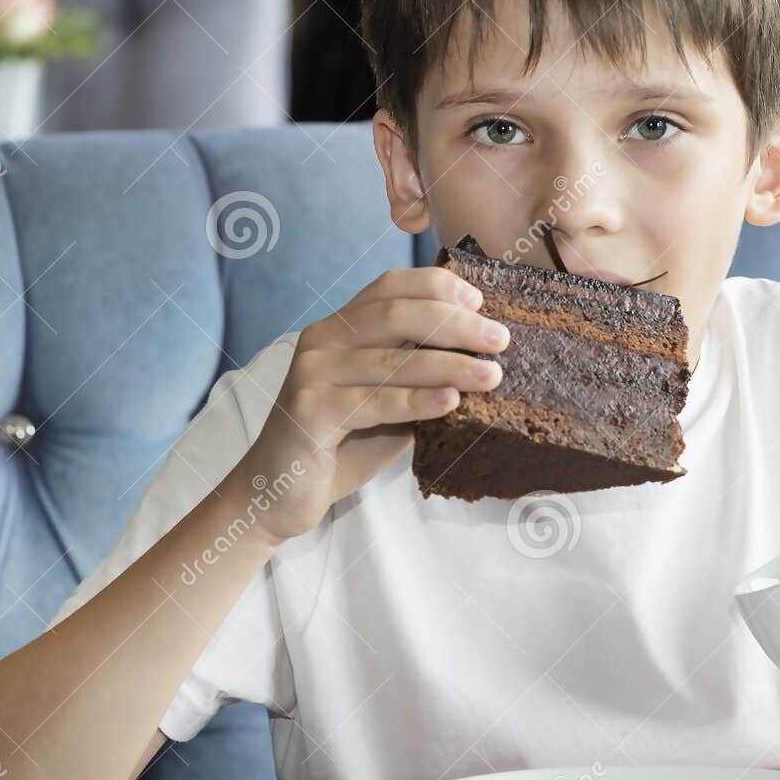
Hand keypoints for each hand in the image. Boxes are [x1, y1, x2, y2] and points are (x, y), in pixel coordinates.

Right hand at [231, 266, 510, 543]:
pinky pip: (375, 402)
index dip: (437, 286)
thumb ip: (420, 375)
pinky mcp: (309, 412)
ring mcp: (312, 374)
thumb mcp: (388, 400)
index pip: (390, 287)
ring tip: (492, 375)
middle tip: (500, 340)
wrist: (279, 493)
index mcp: (339, 328)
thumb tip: (485, 360)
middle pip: (397, 315)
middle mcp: (321, 340)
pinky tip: (452, 402)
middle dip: (456, 324)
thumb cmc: (342, 444)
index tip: (480, 301)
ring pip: (392, 360)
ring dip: (450, 365)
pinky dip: (418, 401)